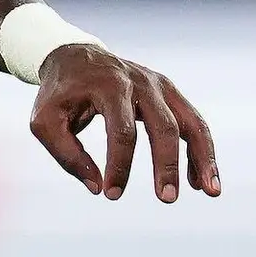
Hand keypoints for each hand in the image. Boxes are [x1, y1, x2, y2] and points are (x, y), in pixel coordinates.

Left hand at [31, 43, 220, 202]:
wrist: (75, 56)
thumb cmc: (58, 94)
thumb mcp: (45, 122)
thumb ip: (67, 155)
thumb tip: (96, 186)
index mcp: (109, 86)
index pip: (121, 131)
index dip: (119, 165)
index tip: (111, 194)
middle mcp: (141, 83)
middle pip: (164, 126)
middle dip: (167, 165)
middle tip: (166, 200)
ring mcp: (161, 86)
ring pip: (191, 122)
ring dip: (203, 158)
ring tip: (211, 192)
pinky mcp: (170, 94)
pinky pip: (193, 123)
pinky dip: (200, 152)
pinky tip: (200, 182)